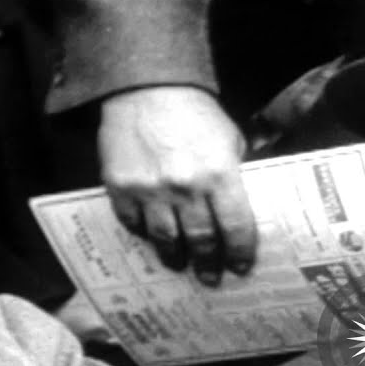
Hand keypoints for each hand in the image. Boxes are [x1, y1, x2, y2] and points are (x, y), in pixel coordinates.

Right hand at [99, 86, 256, 284]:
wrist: (146, 88)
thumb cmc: (196, 114)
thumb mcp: (230, 141)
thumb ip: (236, 174)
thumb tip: (244, 206)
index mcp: (220, 175)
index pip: (236, 227)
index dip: (240, 252)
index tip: (240, 267)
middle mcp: (186, 187)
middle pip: (201, 240)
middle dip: (209, 263)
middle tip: (211, 277)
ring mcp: (150, 189)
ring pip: (166, 239)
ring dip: (175, 257)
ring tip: (180, 266)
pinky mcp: (121, 187)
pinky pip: (133, 223)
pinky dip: (144, 234)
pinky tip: (153, 239)